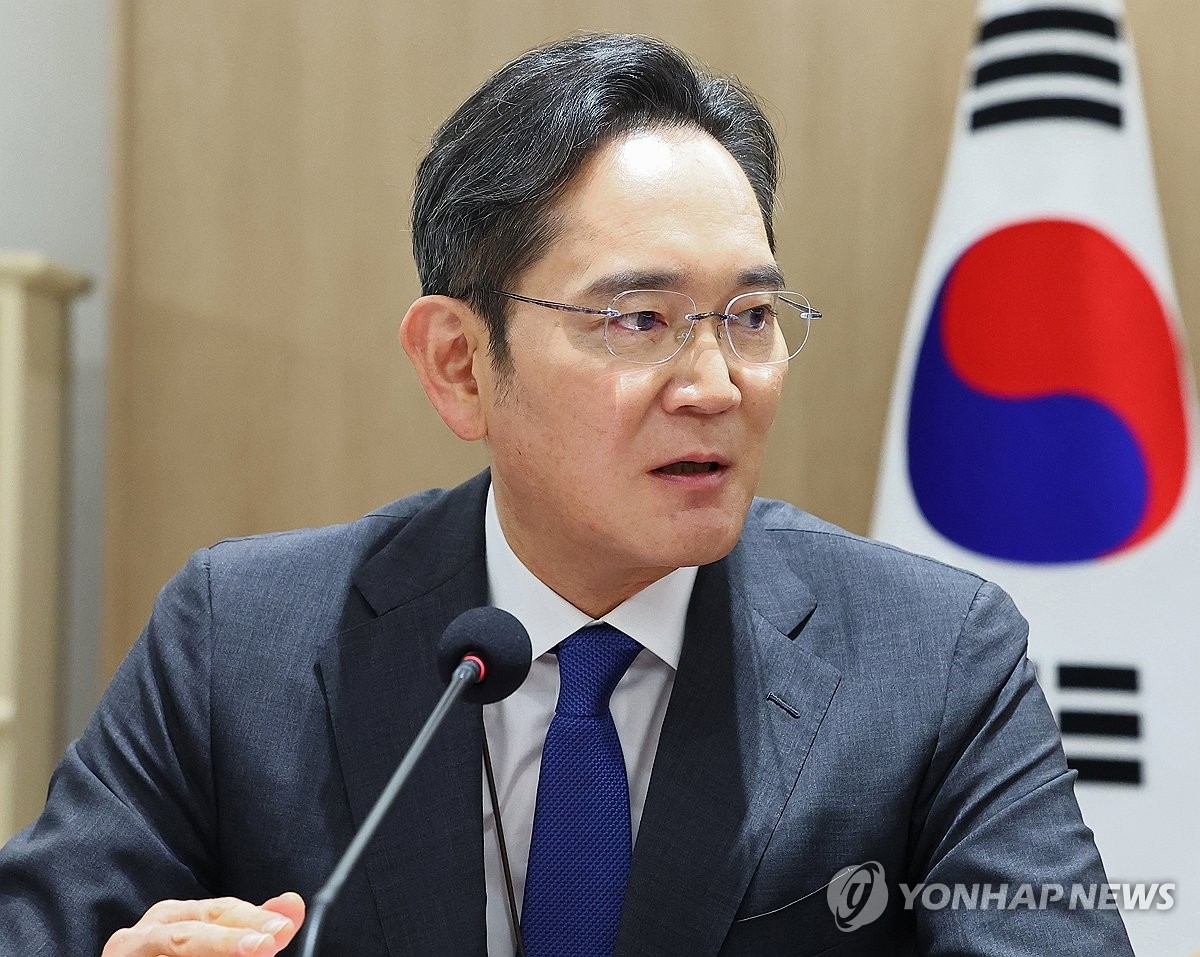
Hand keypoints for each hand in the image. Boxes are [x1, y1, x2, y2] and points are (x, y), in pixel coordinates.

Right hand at [102, 892, 304, 955]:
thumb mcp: (215, 945)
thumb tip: (293, 906)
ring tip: (249, 953)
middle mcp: (146, 931)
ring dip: (214, 950)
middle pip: (193, 931)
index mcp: (174, 916)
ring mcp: (125, 953)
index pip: (220, 911)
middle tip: (266, 946)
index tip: (283, 929)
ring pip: (175, 945)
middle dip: (232, 939)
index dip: (254, 918)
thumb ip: (252, 929)